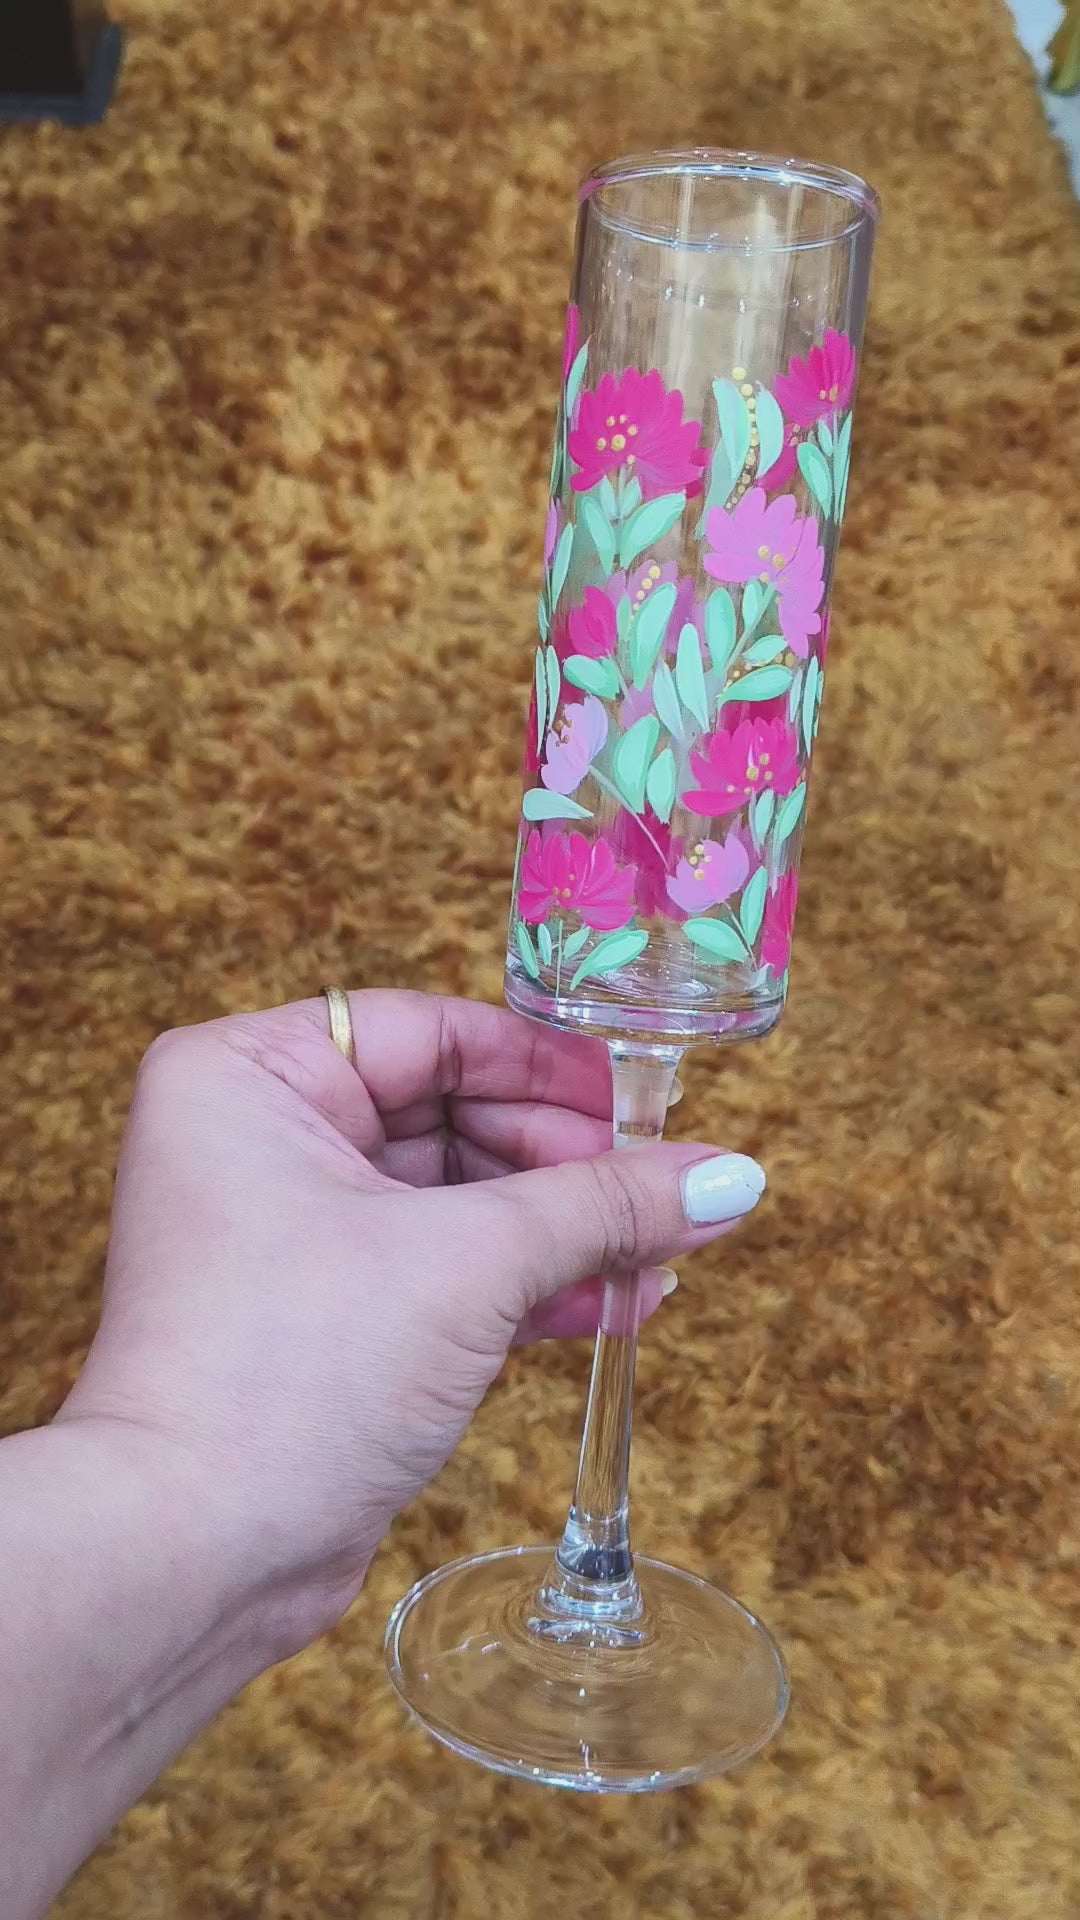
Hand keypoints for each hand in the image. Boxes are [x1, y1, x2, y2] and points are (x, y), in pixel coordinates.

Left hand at [60, 991, 765, 1645]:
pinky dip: (523, 1284)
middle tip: (665, 1191)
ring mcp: (286, 1230)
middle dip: (566, 1164)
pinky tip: (614, 1303)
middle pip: (449, 1113)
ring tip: (662, 1257)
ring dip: (560, 1230)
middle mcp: (257, 1137)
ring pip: (454, 1199)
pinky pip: (440, 1267)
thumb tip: (728, 1174)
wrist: (195, 1553)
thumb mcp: (469, 1262)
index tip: (641, 1103)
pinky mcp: (321, 1313)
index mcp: (250, 1075)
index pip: (429, 1032)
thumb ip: (603, 1205)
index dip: (544, 1068)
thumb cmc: (289, 1371)